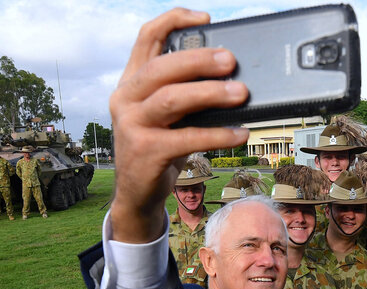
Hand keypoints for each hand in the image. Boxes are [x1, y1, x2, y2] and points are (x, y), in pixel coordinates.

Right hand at [109, 8, 248, 242]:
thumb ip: (186, 93)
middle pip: (162, 67)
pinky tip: (240, 134)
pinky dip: (217, 135)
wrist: (138, 193)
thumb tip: (234, 79)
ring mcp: (131, 124)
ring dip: (210, 94)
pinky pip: (187, 138)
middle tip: (231, 60)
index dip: (174, 21)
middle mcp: (125, 98)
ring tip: (241, 94)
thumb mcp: (167, 115)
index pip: (147, 38)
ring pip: (172, 99)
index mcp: (131, 81)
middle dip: (199, 60)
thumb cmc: (161, 146)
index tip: (205, 17)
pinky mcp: (145, 151)